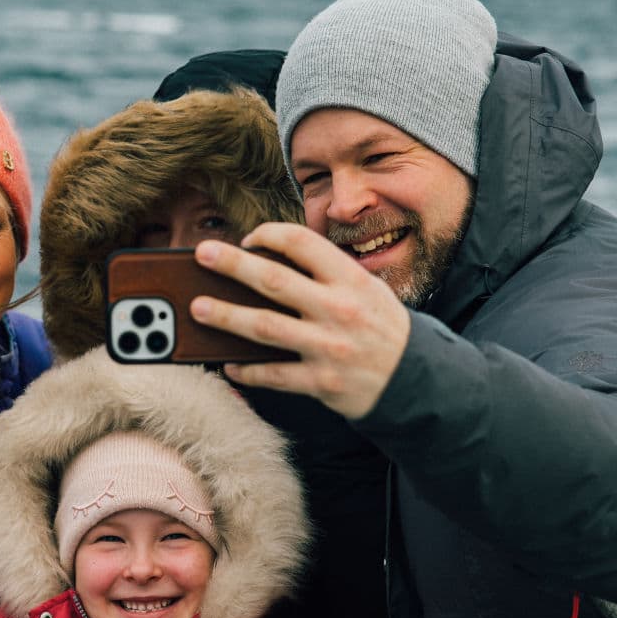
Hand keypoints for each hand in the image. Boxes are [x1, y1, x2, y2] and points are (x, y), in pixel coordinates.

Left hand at [191, 225, 410, 418]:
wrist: (418, 381)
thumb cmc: (383, 330)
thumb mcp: (367, 292)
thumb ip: (327, 278)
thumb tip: (267, 266)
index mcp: (351, 279)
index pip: (302, 242)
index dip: (269, 235)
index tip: (249, 239)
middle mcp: (339, 309)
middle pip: (273, 280)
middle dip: (231, 264)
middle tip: (201, 253)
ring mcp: (329, 347)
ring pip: (264, 327)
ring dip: (225, 316)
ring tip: (198, 307)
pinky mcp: (322, 382)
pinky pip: (274, 375)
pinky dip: (247, 370)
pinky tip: (228, 364)